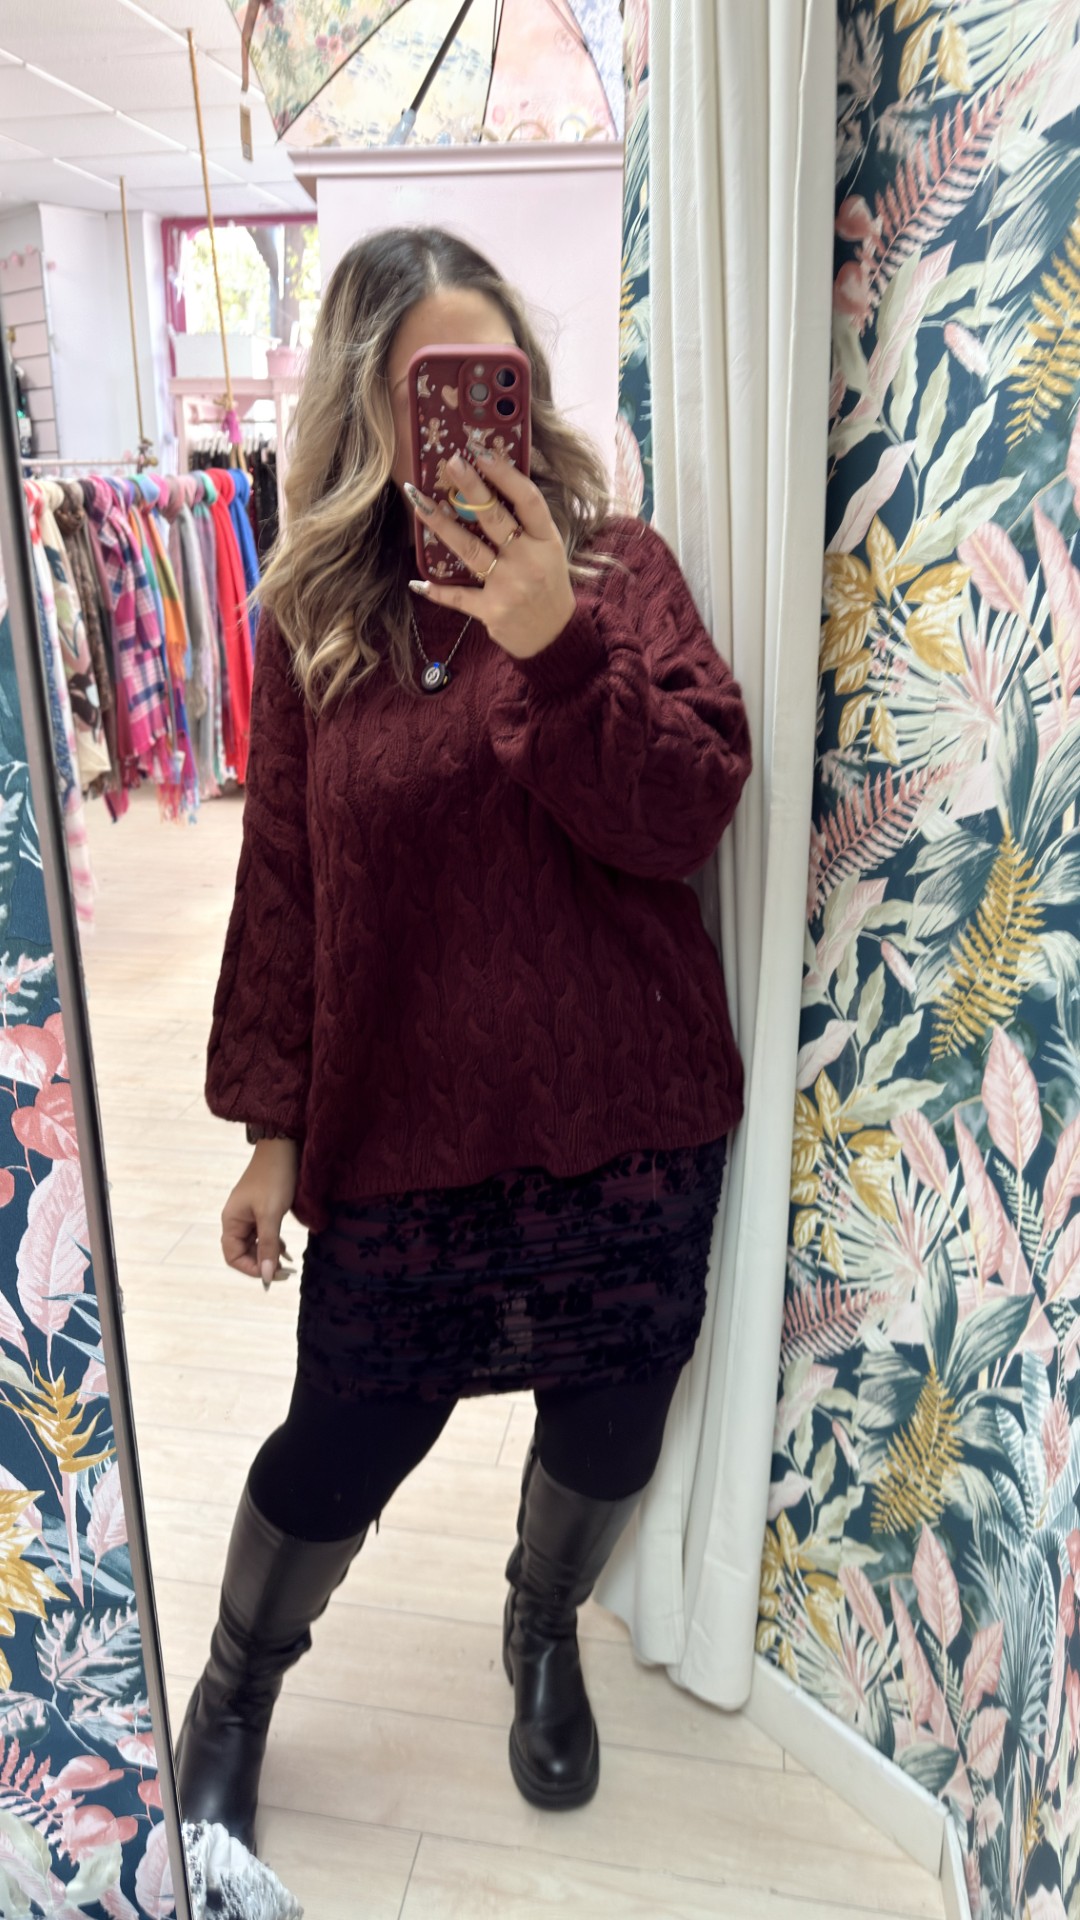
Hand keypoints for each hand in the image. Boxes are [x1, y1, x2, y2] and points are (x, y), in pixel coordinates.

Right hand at [221, 1139, 298, 1286]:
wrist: (283, 1148)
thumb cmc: (274, 1179)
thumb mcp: (271, 1215)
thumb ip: (268, 1245)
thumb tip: (266, 1275)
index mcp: (231, 1221)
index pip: (233, 1256)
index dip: (251, 1269)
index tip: (272, 1275)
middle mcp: (236, 1219)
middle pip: (244, 1252)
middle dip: (262, 1264)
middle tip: (285, 1272)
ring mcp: (249, 1215)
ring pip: (255, 1244)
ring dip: (269, 1255)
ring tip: (288, 1264)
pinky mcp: (262, 1210)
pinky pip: (263, 1234)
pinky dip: (274, 1244)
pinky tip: (287, 1251)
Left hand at [405, 449, 576, 659]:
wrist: (554, 636)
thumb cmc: (548, 586)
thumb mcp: (550, 550)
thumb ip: (527, 524)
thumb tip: (491, 486)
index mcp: (547, 541)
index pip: (528, 500)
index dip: (506, 474)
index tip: (483, 453)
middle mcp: (529, 560)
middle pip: (494, 518)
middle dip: (470, 488)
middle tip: (450, 462)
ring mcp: (509, 586)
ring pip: (469, 549)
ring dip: (441, 524)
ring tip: (419, 501)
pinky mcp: (491, 611)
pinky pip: (459, 597)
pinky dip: (437, 591)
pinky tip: (417, 582)